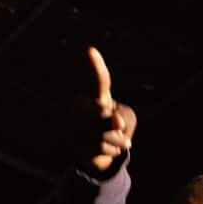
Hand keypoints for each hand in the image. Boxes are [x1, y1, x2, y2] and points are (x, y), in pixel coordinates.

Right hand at [82, 47, 136, 173]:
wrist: (96, 153)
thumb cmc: (115, 128)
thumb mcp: (128, 117)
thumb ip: (125, 116)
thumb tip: (118, 123)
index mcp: (95, 96)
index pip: (99, 81)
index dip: (96, 65)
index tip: (90, 50)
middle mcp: (81, 107)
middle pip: (106, 115)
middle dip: (119, 126)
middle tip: (119, 128)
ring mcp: (75, 125)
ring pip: (108, 134)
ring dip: (119, 141)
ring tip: (113, 140)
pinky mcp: (74, 144)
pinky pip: (103, 147)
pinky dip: (112, 151)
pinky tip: (105, 150)